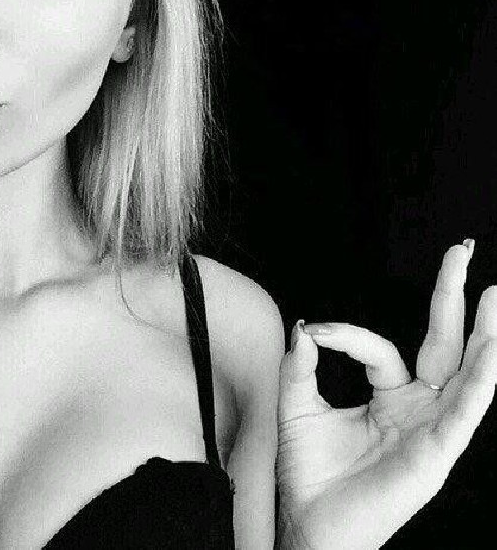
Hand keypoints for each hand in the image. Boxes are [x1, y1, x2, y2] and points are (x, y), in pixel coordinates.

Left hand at [276, 240, 496, 549]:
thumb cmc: (307, 472)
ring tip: (495, 294)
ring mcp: (431, 428)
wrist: (310, 523)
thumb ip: (300, 366)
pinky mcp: (437, 452)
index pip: (380, 348)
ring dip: (484, 333)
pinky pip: (465, 410)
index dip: (347, 334)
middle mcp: (417, 408)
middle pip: (443, 344)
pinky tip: (492, 346)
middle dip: (453, 298)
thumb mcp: (297, 406)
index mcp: (389, 396)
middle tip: (461, 251)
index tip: (316, 333)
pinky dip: (482, 378)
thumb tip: (305, 326)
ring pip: (466, 373)